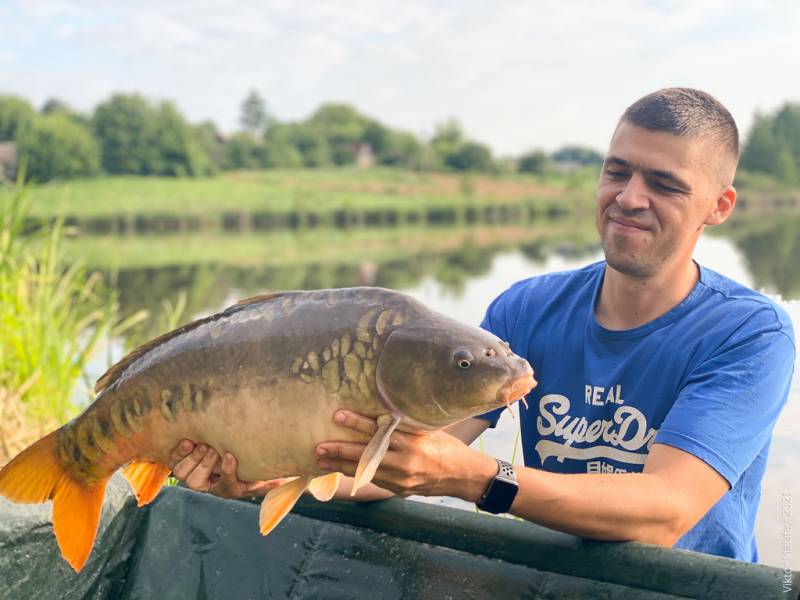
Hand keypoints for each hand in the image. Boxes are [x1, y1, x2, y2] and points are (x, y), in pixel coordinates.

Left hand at [167, 439, 287, 498]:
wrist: (229, 450)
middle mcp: (208, 483)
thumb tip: (283, 479)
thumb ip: (271, 478)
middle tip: (214, 449)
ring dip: (192, 459)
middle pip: (197, 482)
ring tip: (203, 445)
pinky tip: (188, 442)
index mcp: (228, 488)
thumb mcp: (261, 472)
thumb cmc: (248, 465)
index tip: (230, 456)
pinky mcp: (182, 461)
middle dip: (205, 465)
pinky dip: (179, 453)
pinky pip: (174, 461)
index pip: (226, 485)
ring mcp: (192, 473)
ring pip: (184, 473)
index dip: (227, 472)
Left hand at [315, 411, 496, 501]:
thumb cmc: (446, 447)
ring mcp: (400, 479)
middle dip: (340, 452)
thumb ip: (403, 426)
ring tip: (320, 461)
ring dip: (340, 467)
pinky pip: (372, 480)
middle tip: (319, 446)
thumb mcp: (427, 430)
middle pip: (366, 456)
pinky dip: (354, 476)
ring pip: (364, 472)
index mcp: (412, 443)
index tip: (338, 416)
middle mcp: (404, 463)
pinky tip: (338, 472)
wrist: (462, 476)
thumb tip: (379, 412)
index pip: (379, 431)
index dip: (357, 423)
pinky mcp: (399, 489)